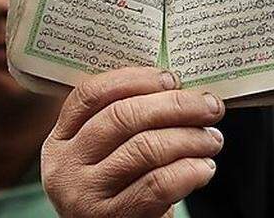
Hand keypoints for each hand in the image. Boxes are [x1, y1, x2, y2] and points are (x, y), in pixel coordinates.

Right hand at [41, 67, 224, 217]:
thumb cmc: (125, 187)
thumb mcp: (111, 152)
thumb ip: (131, 120)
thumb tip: (183, 89)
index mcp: (62, 138)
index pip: (92, 93)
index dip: (136, 79)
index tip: (172, 78)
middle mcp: (65, 165)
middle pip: (123, 116)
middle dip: (176, 105)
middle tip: (210, 107)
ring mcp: (84, 195)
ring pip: (145, 147)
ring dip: (190, 138)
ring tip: (212, 140)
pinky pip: (159, 184)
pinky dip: (190, 170)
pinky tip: (204, 168)